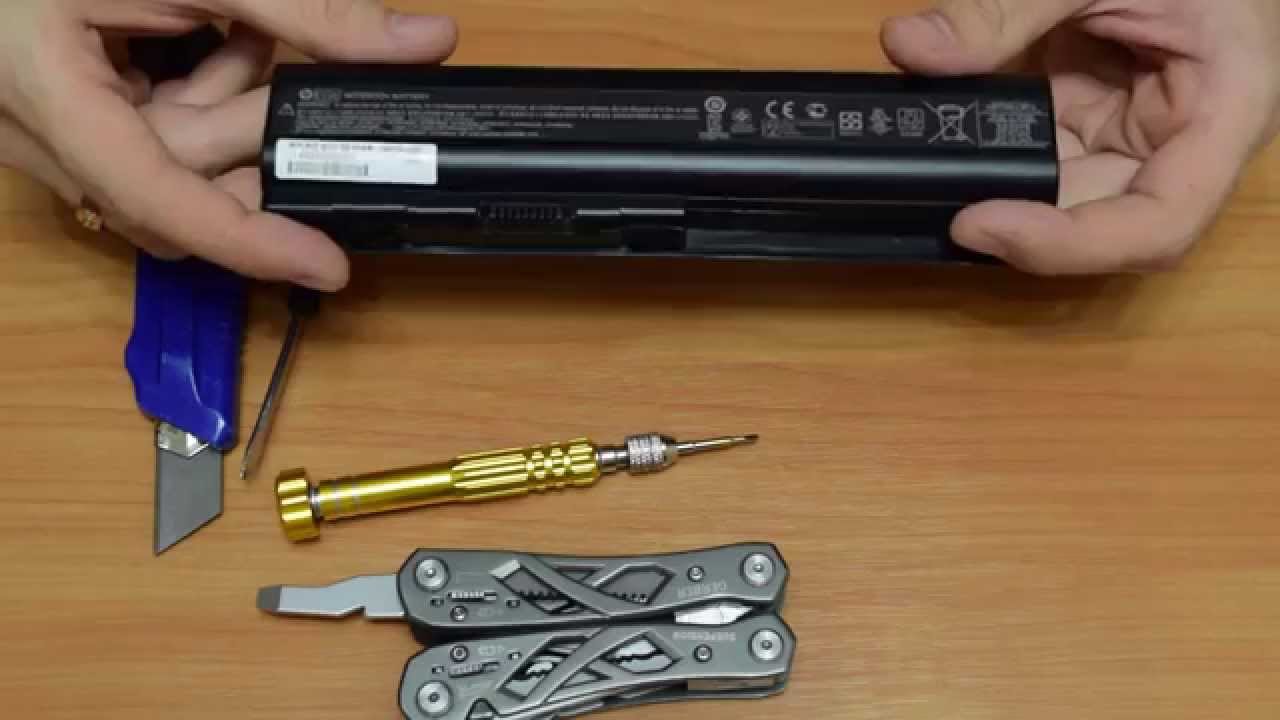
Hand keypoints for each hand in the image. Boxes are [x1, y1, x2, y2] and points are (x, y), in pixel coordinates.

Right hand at [0, 1, 456, 290]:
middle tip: (299, 86)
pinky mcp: (60, 118)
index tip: (329, 265)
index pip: (163, 202)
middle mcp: (39, 135)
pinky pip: (141, 137)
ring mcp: (47, 131)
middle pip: (175, 181)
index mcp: (50, 100)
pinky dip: (195, 99)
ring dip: (228, 109)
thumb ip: (303, 11)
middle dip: (251, 135)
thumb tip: (426, 41)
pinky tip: (225, 44)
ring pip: (165, 159)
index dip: (252, 242)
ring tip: (253, 40)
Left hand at [881, 0, 1279, 274]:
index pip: (1159, 224)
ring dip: (995, 184)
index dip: (1069, 244)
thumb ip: (1005, 8)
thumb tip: (909, 45)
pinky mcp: (1096, 118)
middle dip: (1017, 220)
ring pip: (1060, 193)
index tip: (979, 224)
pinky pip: (1039, 152)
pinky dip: (989, 147)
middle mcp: (1182, 141)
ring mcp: (1135, 132)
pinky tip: (948, 131)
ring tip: (930, 158)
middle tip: (934, 202)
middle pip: (1100, 221)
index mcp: (1224, 111)